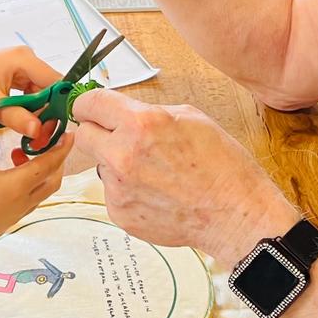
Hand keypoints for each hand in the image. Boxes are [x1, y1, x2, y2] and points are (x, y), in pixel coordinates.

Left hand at [0, 46, 61, 142]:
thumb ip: (17, 117)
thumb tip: (39, 131)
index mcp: (23, 58)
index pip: (56, 81)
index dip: (60, 104)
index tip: (59, 128)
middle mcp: (25, 59)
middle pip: (50, 88)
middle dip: (48, 112)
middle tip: (44, 137)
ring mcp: (20, 67)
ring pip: (40, 94)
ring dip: (38, 113)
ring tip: (34, 135)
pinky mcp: (14, 76)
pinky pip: (30, 94)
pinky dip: (28, 109)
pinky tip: (23, 124)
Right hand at [0, 93, 72, 257]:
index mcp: (18, 186)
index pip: (50, 163)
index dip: (61, 147)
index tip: (70, 132)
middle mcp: (22, 202)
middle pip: (52, 179)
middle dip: (54, 159)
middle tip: (46, 140)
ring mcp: (15, 215)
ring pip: (40, 191)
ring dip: (39, 172)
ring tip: (18, 153)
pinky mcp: (5, 221)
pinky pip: (27, 200)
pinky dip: (27, 184)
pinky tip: (5, 174)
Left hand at [71, 90, 297, 265]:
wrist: (235, 214)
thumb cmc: (222, 165)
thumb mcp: (189, 117)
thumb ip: (147, 113)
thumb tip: (121, 113)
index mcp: (140, 124)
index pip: (89, 104)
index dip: (88, 104)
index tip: (90, 107)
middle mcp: (122, 155)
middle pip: (83, 135)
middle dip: (98, 133)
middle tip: (119, 137)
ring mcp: (118, 189)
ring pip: (100, 166)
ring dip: (116, 164)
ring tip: (154, 172)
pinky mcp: (120, 213)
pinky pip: (112, 193)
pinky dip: (127, 190)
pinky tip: (157, 192)